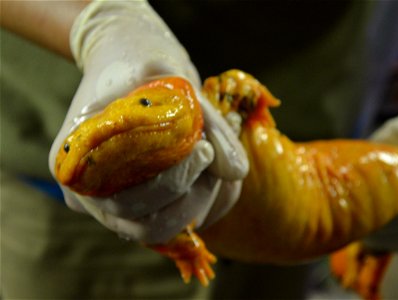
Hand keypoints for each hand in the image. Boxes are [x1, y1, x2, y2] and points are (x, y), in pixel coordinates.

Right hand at [49, 0, 247, 243]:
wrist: (129, 67)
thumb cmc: (141, 67)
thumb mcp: (173, 81)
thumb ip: (207, 124)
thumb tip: (237, 171)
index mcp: (76, 159)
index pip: (125, 200)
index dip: (172, 182)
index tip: (204, 148)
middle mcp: (87, 192)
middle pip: (146, 225)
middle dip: (191, 195)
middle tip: (211, 154)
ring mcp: (110, 204)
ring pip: (162, 230)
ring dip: (200, 201)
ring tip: (213, 158)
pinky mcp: (139, 205)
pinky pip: (175, 222)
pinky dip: (204, 203)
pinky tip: (211, 171)